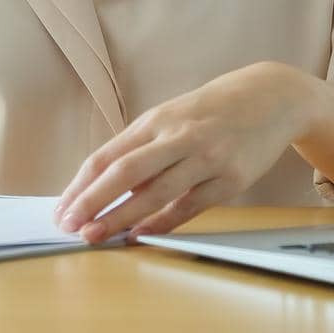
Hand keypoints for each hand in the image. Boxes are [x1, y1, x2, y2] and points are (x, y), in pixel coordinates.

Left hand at [53, 62, 314, 243]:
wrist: (271, 97)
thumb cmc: (212, 110)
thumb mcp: (172, 117)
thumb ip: (142, 149)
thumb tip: (107, 189)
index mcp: (157, 120)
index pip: (108, 155)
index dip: (81, 184)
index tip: (62, 208)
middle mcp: (178, 136)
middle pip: (126, 172)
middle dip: (93, 201)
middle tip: (69, 226)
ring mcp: (206, 158)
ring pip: (156, 192)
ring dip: (121, 217)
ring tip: (95, 235)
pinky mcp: (231, 179)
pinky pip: (190, 206)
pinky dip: (163, 223)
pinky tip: (140, 236)